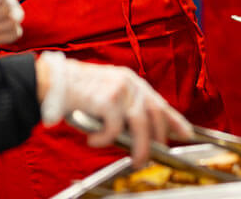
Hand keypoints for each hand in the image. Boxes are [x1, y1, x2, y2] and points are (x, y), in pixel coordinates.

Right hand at [35, 52, 192, 167]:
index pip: (159, 103)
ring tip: (135, 160)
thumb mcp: (107, 93)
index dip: (175, 120)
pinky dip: (105, 140)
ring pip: (140, 125)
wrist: (54, 83)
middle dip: (157, 141)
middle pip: (154, 116)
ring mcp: (119, 90)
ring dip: (139, 148)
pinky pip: (114, 129)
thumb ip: (125, 107)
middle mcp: (129, 83)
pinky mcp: (107, 100)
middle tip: (150, 157)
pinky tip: (94, 140)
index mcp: (131, 81)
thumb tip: (139, 134)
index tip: (187, 134)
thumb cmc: (77, 91)